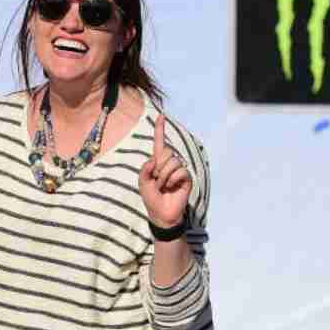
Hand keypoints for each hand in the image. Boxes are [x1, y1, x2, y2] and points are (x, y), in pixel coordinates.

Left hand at [139, 114, 190, 228]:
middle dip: (158, 167)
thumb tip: (154, 160)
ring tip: (163, 186)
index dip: (160, 130)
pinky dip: (172, 180)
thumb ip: (144, 169)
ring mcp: (179, 170)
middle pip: (166, 152)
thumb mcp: (142, 182)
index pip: (159, 143)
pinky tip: (172, 187)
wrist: (161, 213)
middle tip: (156, 180)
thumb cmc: (151, 197)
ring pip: (173, 161)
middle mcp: (169, 163)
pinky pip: (180, 171)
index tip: (161, 116)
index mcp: (157, 162)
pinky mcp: (186, 177)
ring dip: (164, 176)